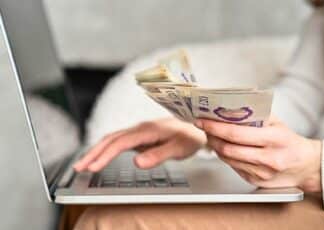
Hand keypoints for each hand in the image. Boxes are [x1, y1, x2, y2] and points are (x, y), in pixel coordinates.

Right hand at [74, 118, 205, 171]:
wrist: (196, 126)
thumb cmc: (189, 137)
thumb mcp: (178, 148)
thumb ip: (158, 154)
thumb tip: (136, 162)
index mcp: (147, 130)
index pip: (120, 143)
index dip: (105, 155)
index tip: (92, 167)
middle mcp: (140, 128)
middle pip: (111, 139)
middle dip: (93, 153)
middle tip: (78, 168)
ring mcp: (138, 131)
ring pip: (112, 139)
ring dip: (96, 150)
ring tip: (83, 164)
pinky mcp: (139, 135)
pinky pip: (118, 141)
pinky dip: (106, 148)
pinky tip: (101, 156)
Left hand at [195, 117, 321, 191]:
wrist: (307, 167)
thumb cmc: (291, 142)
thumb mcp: (278, 124)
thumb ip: (256, 116)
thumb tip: (229, 110)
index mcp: (274, 140)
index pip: (236, 134)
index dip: (215, 127)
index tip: (202, 121)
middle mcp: (268, 159)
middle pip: (228, 148)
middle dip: (211, 136)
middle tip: (204, 127)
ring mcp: (261, 173)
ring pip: (228, 159)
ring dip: (215, 146)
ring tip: (212, 135)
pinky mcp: (256, 181)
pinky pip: (233, 167)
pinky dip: (225, 156)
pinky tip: (223, 147)